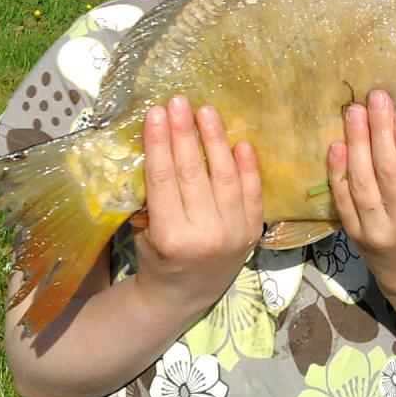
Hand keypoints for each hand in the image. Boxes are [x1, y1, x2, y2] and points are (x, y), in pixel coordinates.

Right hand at [134, 96, 263, 314]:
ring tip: (207, 111)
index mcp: (171, 237)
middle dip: (185, 133)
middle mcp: (205, 235)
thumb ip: (151, 196)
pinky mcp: (252, 232)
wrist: (186, 295)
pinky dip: (248, 167)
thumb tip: (158, 142)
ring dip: (216, 140)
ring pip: (225, 178)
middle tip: (179, 101)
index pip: (164, 180)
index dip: (160, 143)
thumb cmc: (156, 258)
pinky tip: (241, 141)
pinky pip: (252, 193)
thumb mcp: (143, 232)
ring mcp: (233, 234)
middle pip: (193, 173)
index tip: (155, 113)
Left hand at [327, 89, 395, 294]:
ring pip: (363, 184)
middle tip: (376, 98)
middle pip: (389, 174)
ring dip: (357, 144)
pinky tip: (337, 144)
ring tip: (354, 112)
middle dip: (380, 132)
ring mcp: (378, 232)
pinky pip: (343, 200)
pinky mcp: (355, 236)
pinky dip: (337, 171)